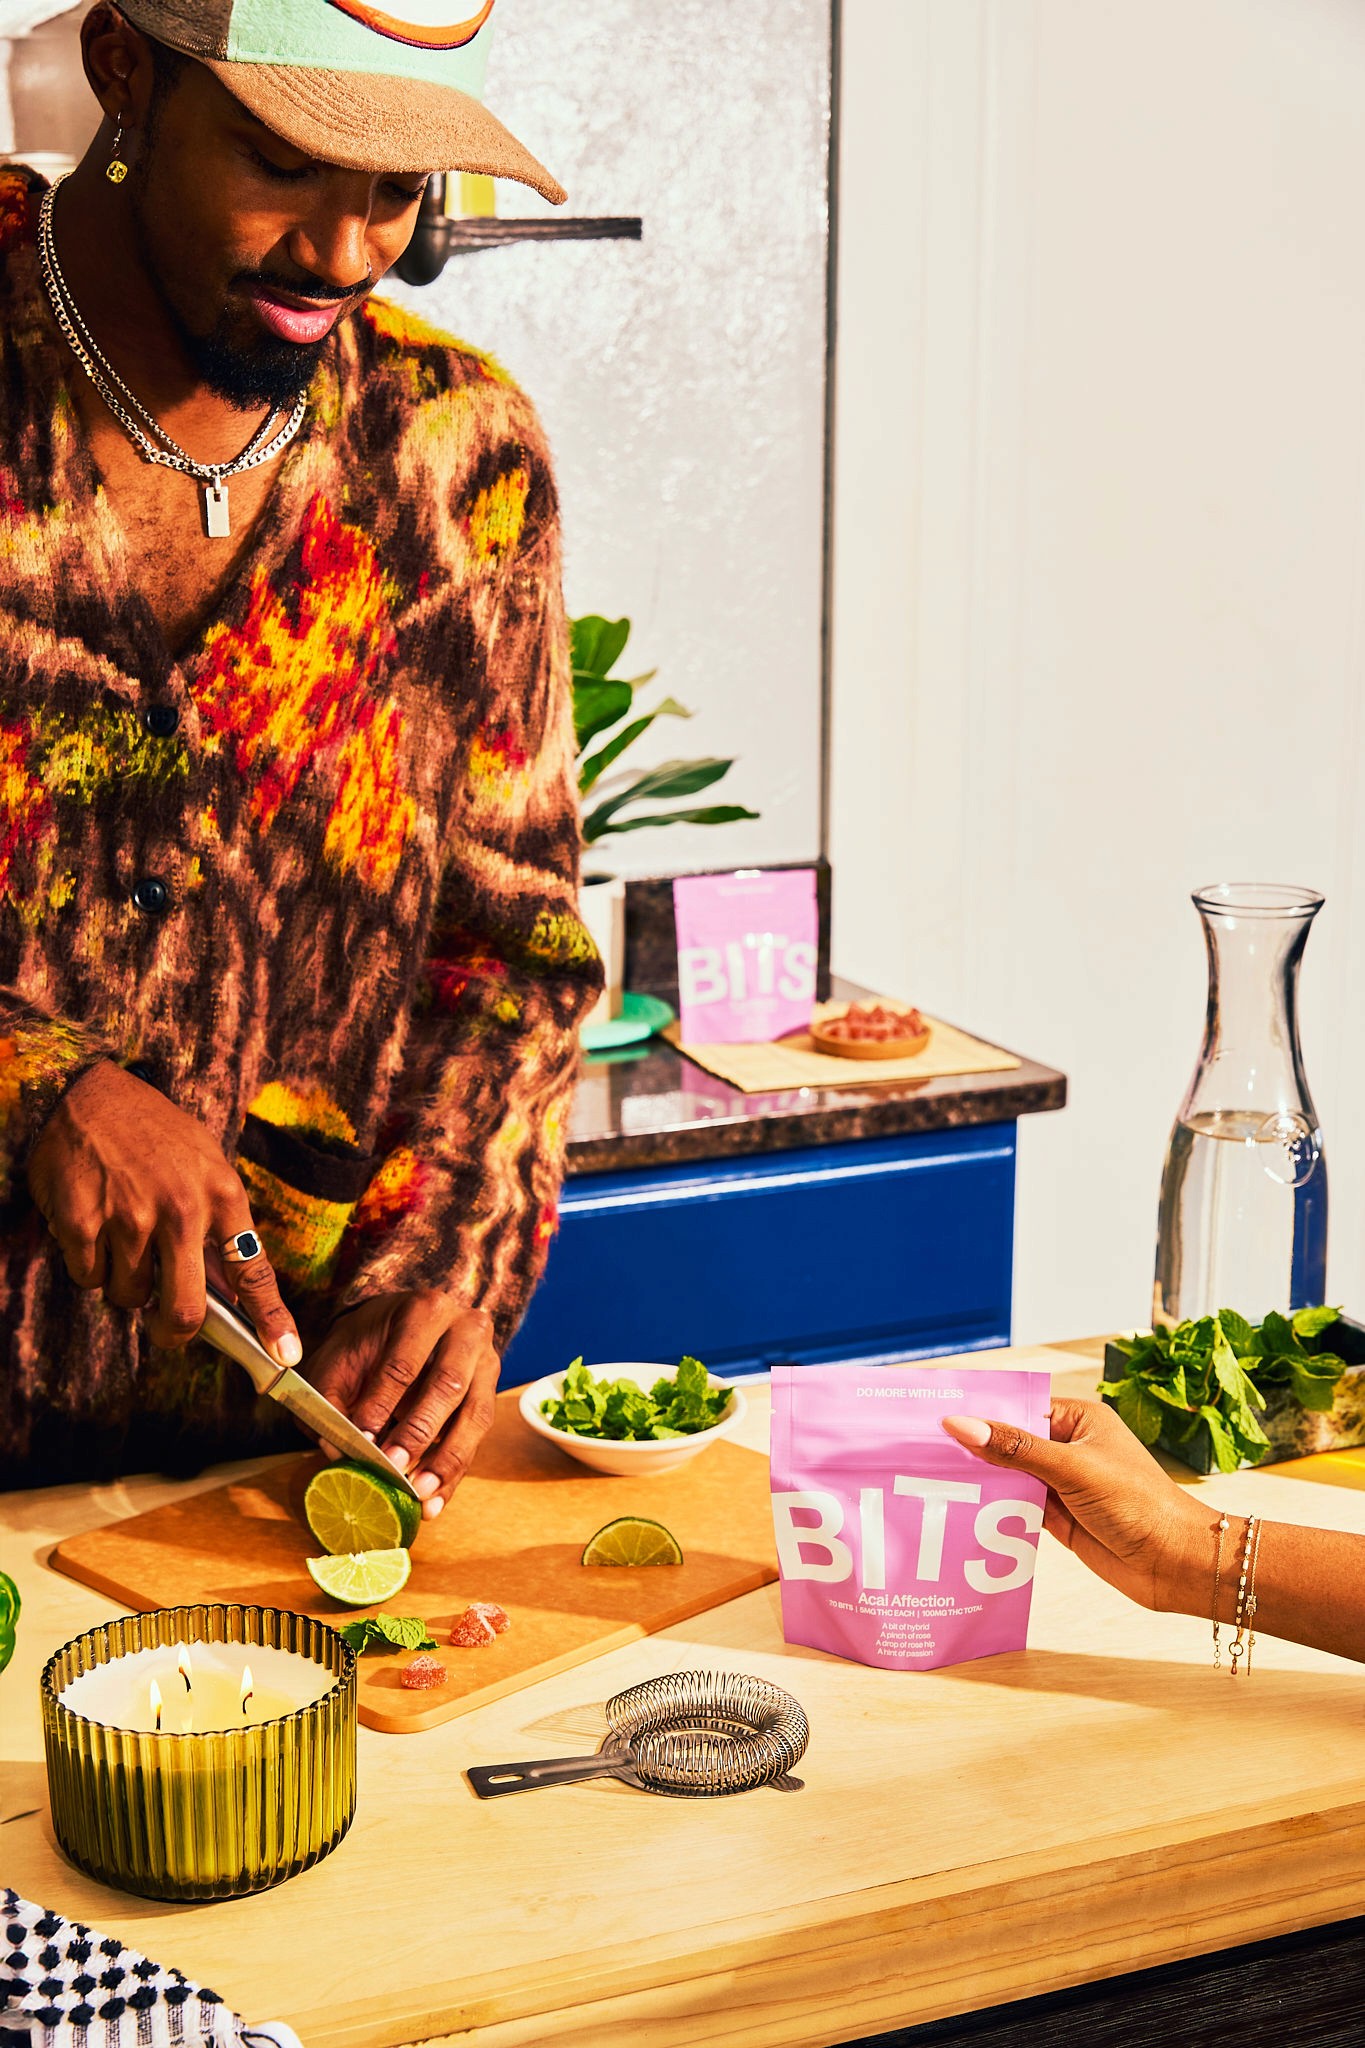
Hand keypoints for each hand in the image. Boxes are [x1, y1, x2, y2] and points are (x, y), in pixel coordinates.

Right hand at [26, 1059, 300, 1368]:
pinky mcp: (82, 1223)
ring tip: (123, 1237)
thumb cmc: (154, 1133)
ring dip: (126, 1284)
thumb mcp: (205, 1165)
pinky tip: (94, 1227)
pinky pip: (89, 1278)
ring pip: (130, 1297)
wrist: (89, 1093)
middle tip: (168, 1329)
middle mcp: (180, 1210)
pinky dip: (91, 1265)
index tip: (285, 1354)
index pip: (254, 1271)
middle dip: (175, 1333)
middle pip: (185, 1311)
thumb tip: (229, 1293)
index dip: (270, 1319)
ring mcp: (129, 1219)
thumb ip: (219, 1224)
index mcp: (221, 1194)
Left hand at [306, 1290, 499, 1518]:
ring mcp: (486, 1362)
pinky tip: (434, 1502)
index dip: (381, 1403)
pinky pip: (477, 1439)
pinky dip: (454, 1474)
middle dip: (419, 1432)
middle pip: (448, 1385)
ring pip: (474, 1415)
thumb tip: (336, 1448)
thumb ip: (330, 1398)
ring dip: (446, 1460)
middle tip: (393, 1467)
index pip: (404, 1361)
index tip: (360, 1439)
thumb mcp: (339, 1359)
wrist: (397, 1330)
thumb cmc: (366, 1345)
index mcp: (424, 1310)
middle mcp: (466, 1329)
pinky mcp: (490, 1395)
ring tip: (420, 1494)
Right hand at [941, 1396, 1215, 1612]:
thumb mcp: (1072, 1469)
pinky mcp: (1060, 1520)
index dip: (981, 1414)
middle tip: (923, 1454)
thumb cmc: (1138, 1503)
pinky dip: (995, 1512)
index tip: (936, 1419)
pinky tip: (964, 1513)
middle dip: (975, 1451)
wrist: (1176, 1564)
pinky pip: (1018, 1510)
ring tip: (933, 1483)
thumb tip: (959, 1424)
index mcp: (1078, 1421)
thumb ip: (1015, 1450)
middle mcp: (1069, 1450)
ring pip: (1011, 1478)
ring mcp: (1064, 1487)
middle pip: (1010, 1444)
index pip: (1020, 1409)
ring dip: (983, 1483)